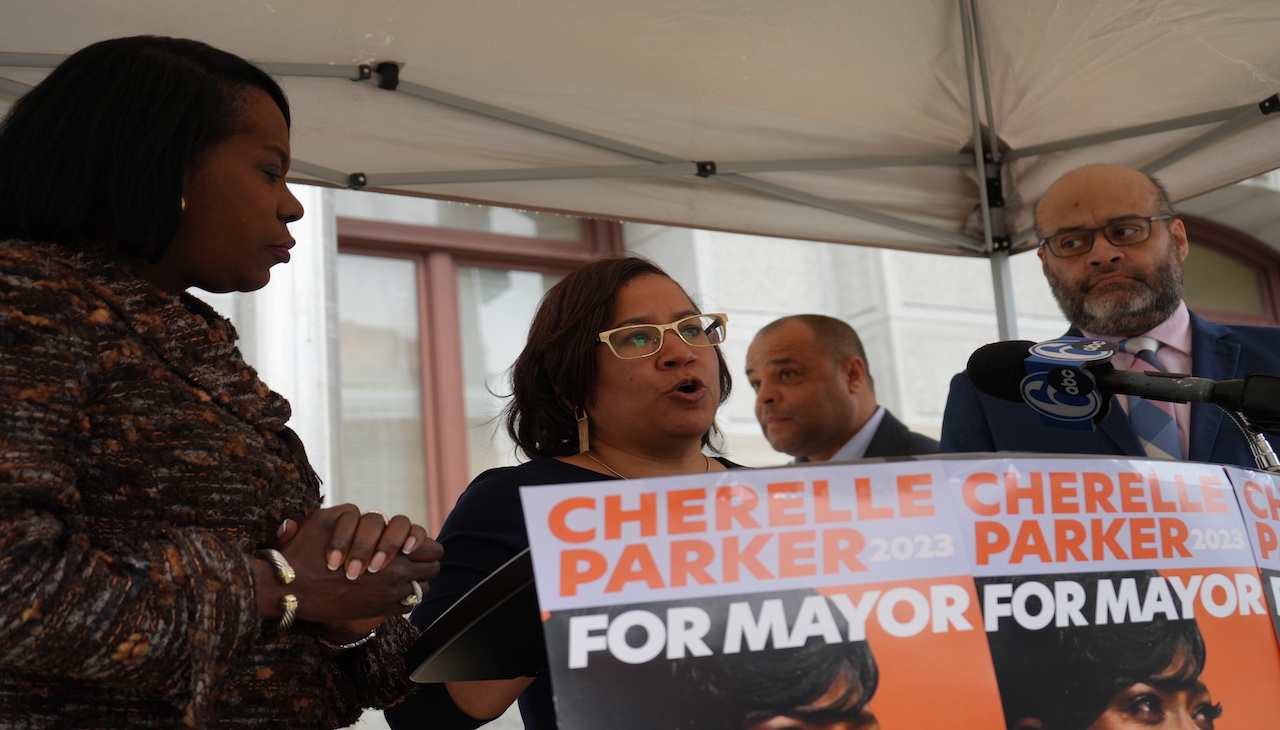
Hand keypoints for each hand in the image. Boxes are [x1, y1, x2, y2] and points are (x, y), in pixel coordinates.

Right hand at [262, 505, 442, 624]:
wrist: (291, 589)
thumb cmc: (307, 551)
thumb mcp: (328, 519)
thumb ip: (354, 517)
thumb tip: (374, 520)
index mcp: (387, 543)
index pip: (426, 542)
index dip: (421, 543)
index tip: (411, 546)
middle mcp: (395, 569)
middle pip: (433, 563)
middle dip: (425, 560)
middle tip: (412, 559)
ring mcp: (390, 592)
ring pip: (424, 586)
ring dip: (416, 580)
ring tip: (401, 576)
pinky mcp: (381, 610)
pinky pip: (410, 605)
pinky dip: (405, 598)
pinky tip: (390, 591)